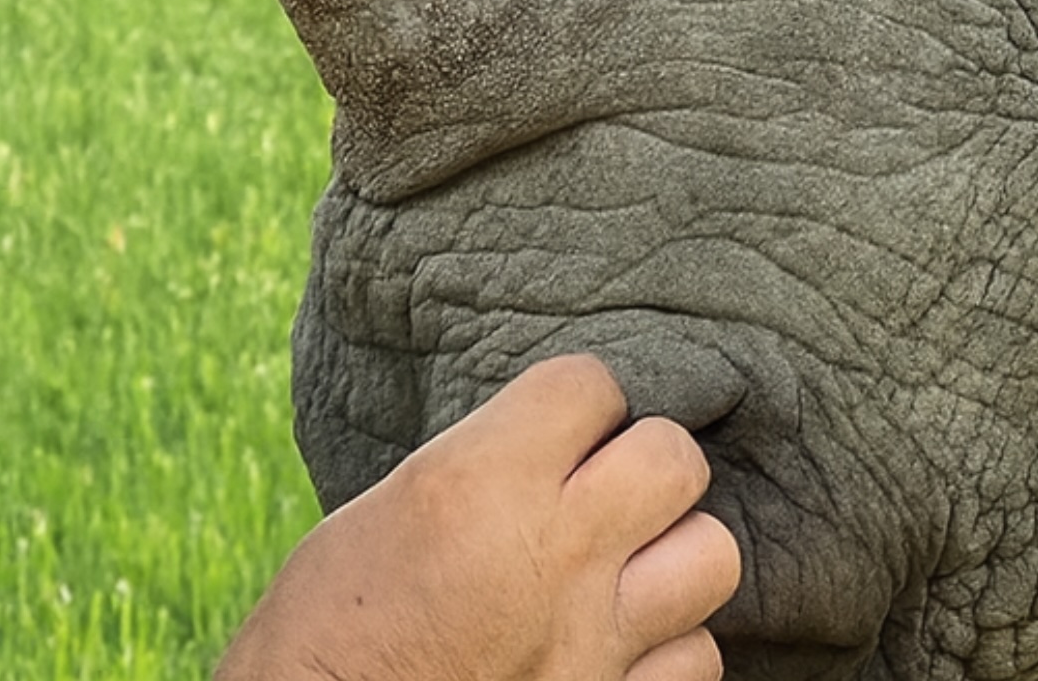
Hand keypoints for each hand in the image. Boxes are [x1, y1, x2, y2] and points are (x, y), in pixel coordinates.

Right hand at [218, 352, 741, 680]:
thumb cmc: (326, 628)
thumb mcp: (390, 508)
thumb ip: (484, 467)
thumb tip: (548, 446)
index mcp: (483, 483)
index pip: (591, 385)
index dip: (576, 402)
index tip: (557, 426)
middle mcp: (555, 553)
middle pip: (674, 459)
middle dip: (644, 463)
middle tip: (604, 487)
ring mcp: (594, 640)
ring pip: (710, 557)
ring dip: (672, 556)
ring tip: (626, 566)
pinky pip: (694, 657)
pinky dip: (667, 647)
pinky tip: (623, 642)